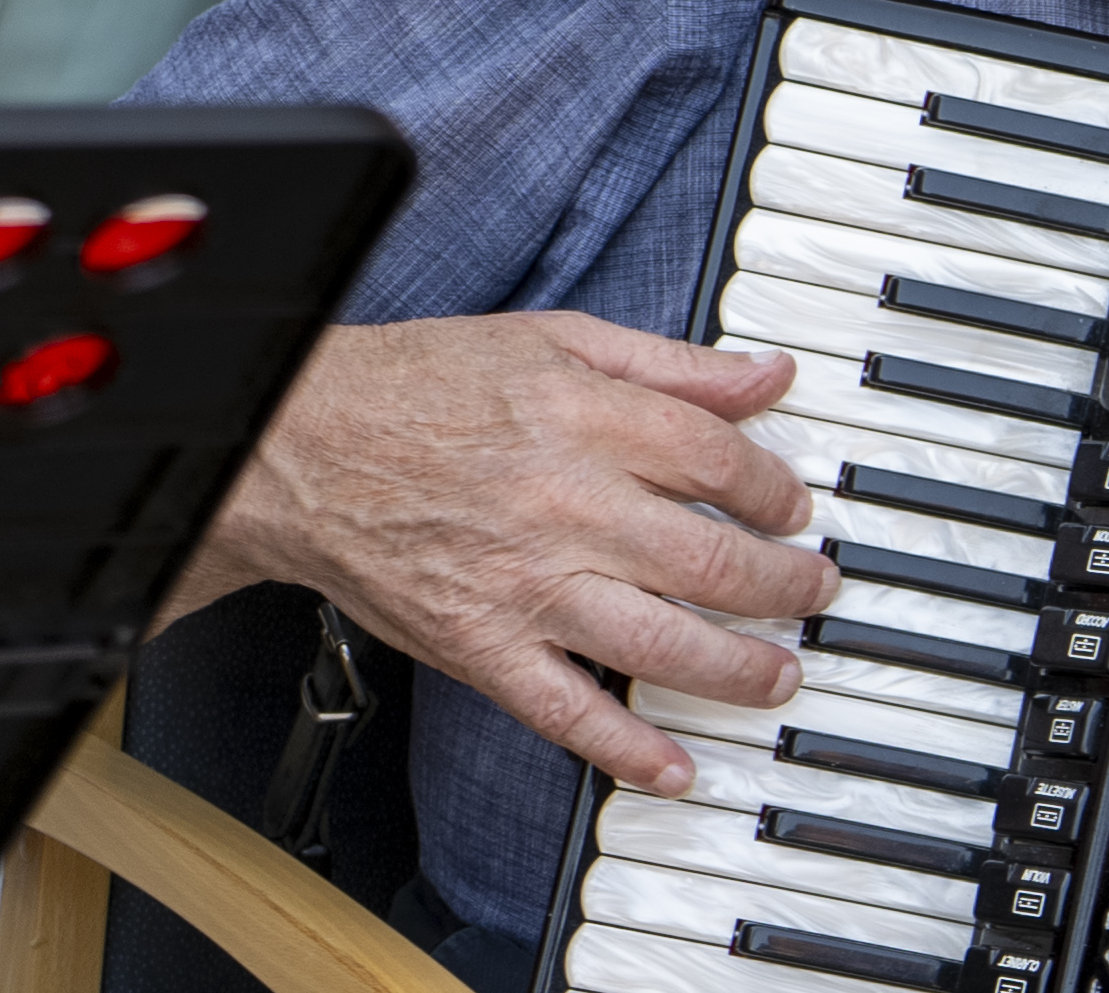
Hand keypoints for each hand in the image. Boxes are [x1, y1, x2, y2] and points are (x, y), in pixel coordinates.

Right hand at [158, 312, 841, 795]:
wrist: (292, 448)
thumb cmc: (420, 386)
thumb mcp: (555, 339)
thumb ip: (671, 365)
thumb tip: (767, 378)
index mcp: (587, 422)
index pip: (719, 462)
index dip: (775, 488)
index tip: (794, 507)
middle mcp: (564, 508)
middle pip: (710, 559)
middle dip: (786, 584)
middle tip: (816, 591)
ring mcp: (523, 586)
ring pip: (658, 641)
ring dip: (738, 667)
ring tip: (782, 674)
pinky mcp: (478, 647)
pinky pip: (564, 712)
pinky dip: (627, 749)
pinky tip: (676, 769)